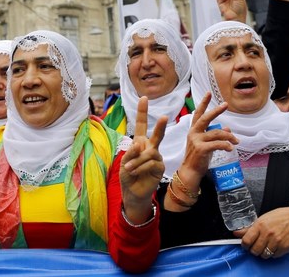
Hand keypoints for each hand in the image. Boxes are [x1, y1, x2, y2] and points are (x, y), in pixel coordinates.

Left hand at [120, 96, 166, 223]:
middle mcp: (150, 148)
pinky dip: (140, 167)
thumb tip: (139, 144)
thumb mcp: (124, 162)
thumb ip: (131, 152)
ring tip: (129, 169)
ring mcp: (157, 157)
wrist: (133, 192)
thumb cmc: (128, 175)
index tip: (144, 98)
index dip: (142, 112)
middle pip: (156, 135)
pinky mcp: (160, 167)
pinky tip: (135, 172)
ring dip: (136, 161)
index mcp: (140, 143)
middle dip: (160, 126)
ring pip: (148, 153)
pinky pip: (150, 163)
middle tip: (164, 116)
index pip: (141, 125)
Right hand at [164, 93, 238, 211]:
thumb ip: (215, 135)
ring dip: (229, 137)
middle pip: (205, 118)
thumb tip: (228, 130)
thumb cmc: (198, 158)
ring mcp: (196, 140)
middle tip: (226, 104)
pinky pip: (217, 144)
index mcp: (193, 130)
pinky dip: (226, 145)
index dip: (203, 103)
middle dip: (216, 111)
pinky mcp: (200, 149)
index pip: (198, 114)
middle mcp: (193, 133)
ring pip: (216, 133)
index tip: (209, 93)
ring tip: (236, 142)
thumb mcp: (207, 144)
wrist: (190, 172)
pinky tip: (231, 148)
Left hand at [235, 206, 288, 258]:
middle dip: (253, 250)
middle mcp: (268, 234)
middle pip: (255, 250)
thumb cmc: (279, 217)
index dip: (244, 245)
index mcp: (260, 225)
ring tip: (265, 247)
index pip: (246, 240)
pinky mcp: (285, 247)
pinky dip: (273, 254)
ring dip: (263, 253)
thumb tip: (236, 233)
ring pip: (264, 255)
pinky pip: (274, 256)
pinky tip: (274, 247)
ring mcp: (277, 241)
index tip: (245, 245)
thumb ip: (249, 228)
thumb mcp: (262, 219)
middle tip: (255, 247)